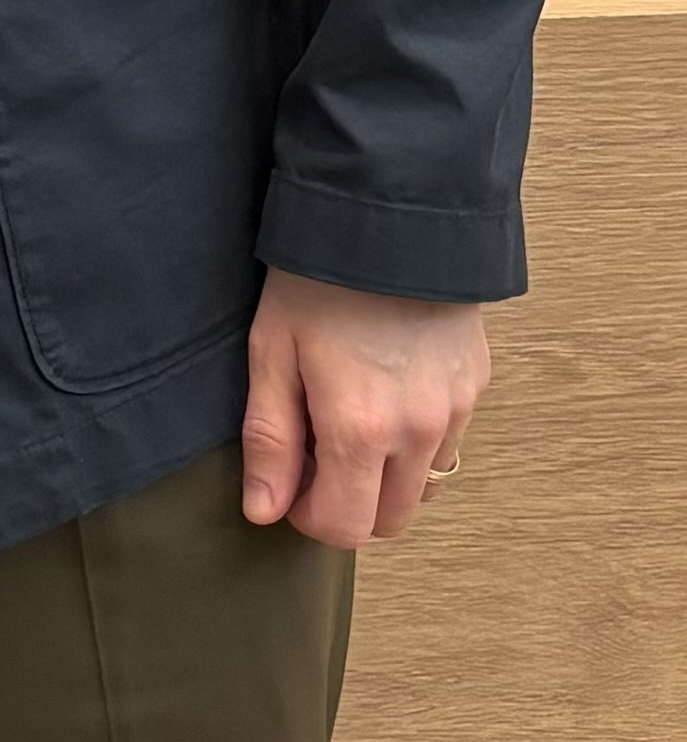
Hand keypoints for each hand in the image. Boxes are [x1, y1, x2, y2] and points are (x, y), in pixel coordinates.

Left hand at [241, 268, 488, 546]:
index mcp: (361, 430)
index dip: (308, 516)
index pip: (345, 527)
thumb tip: (264, 510)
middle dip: (349, 504)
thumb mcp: (272, 351)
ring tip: (349, 419)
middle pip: (391, 520)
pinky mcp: (476, 386)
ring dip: (386, 477)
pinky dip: (416, 441)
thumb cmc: (317, 278)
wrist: (389, 213)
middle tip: (315, 451)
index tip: (288, 481)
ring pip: (425, 487)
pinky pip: (448, 443)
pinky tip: (386, 390)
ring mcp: (456, 412)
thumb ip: (270, 439)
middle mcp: (419, 433)